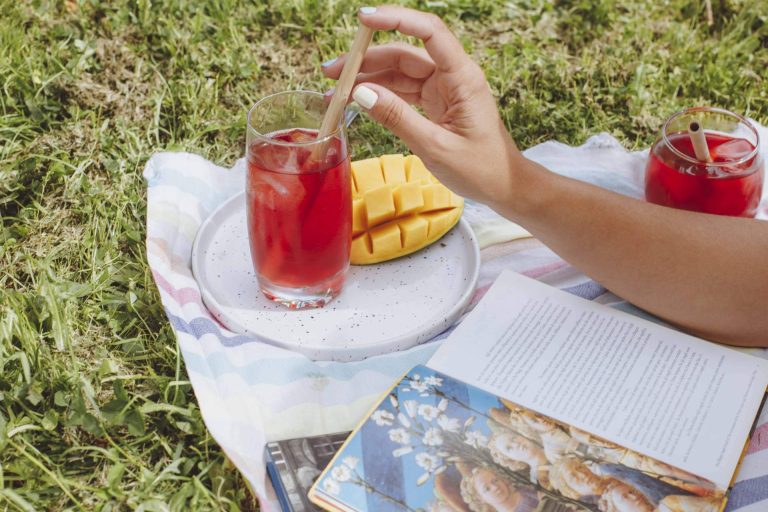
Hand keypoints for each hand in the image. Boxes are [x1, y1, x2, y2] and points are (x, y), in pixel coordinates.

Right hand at [321, 5, 526, 207]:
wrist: (504, 186)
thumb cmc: (481, 168)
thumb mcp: (435, 146)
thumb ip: (397, 117)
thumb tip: (361, 92)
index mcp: (462, 78)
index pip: (428, 32)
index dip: (396, 19)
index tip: (363, 19)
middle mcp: (453, 76)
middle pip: (405, 53)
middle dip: (367, 58)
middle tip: (332, 72)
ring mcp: (444, 89)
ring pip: (400, 72)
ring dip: (368, 78)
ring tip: (337, 91)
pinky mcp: (438, 102)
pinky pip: (405, 90)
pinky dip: (381, 95)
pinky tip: (358, 101)